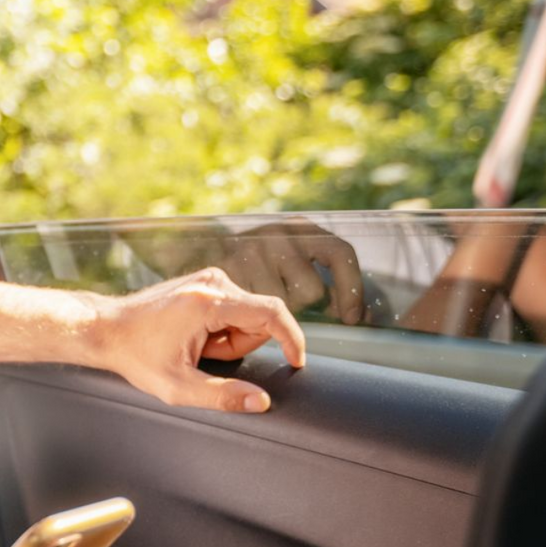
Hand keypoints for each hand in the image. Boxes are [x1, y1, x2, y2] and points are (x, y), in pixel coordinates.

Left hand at [88, 267, 307, 412]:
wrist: (106, 329)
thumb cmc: (136, 356)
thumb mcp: (177, 386)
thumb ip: (222, 396)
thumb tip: (260, 402)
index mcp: (210, 302)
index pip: (272, 313)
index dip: (292, 339)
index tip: (296, 362)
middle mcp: (213, 282)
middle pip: (258, 320)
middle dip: (238, 347)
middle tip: (202, 358)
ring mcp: (208, 279)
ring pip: (246, 317)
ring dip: (227, 340)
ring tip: (193, 347)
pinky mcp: (205, 282)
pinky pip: (232, 310)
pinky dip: (219, 329)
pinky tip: (192, 337)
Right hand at [212, 219, 365, 323]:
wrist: (191, 255)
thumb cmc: (248, 270)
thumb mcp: (289, 262)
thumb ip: (319, 282)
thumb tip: (354, 313)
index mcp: (301, 228)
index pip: (339, 254)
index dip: (351, 288)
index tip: (350, 317)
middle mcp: (278, 234)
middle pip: (312, 290)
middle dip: (300, 308)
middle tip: (279, 308)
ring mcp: (253, 250)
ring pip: (284, 305)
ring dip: (273, 314)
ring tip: (254, 306)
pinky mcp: (229, 269)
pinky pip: (258, 311)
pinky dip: (250, 318)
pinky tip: (238, 310)